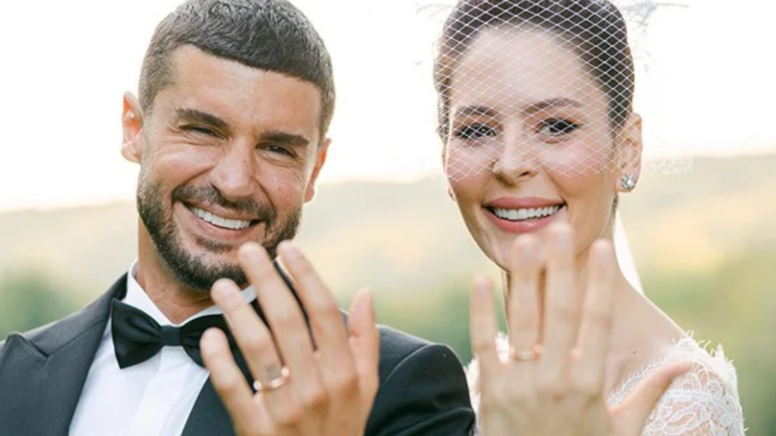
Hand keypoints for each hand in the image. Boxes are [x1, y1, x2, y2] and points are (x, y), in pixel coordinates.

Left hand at [200, 241, 379, 435]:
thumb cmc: (342, 427)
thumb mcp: (366, 388)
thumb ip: (366, 340)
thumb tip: (366, 292)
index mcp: (345, 373)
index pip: (324, 311)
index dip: (305, 274)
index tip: (287, 248)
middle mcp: (317, 387)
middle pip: (287, 320)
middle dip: (265, 280)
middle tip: (247, 252)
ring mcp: (285, 409)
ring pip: (257, 348)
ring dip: (237, 311)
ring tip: (222, 286)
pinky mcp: (256, 428)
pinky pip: (232, 387)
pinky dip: (218, 360)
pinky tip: (210, 335)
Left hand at [470, 224, 689, 435]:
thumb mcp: (621, 429)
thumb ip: (648, 394)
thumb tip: (684, 366)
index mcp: (589, 384)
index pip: (597, 323)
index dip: (600, 284)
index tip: (603, 249)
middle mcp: (555, 379)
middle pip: (559, 313)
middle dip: (560, 269)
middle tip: (559, 230)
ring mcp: (520, 384)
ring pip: (522, 321)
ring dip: (523, 279)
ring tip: (525, 242)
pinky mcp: (490, 390)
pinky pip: (483, 345)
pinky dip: (480, 313)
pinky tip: (479, 281)